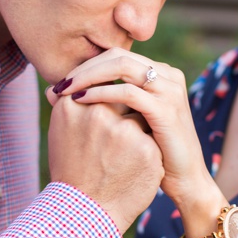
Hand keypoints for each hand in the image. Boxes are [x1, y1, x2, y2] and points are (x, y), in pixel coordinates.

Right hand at [46, 91, 163, 233]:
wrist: (87, 212)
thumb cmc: (72, 169)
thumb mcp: (60, 135)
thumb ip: (64, 105)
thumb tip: (59, 86)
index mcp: (72, 106)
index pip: (100, 86)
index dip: (103, 105)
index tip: (97, 126)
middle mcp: (98, 113)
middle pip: (122, 97)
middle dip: (121, 115)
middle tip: (107, 145)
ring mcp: (124, 130)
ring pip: (140, 114)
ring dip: (136, 129)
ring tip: (119, 156)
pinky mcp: (147, 147)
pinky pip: (152, 134)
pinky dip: (146, 147)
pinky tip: (132, 166)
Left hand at [47, 49, 225, 223]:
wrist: (185, 181)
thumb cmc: (150, 154)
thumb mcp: (125, 122)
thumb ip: (101, 102)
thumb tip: (52, 92)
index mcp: (160, 74)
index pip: (116, 57)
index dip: (86, 66)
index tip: (61, 83)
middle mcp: (168, 75)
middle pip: (117, 56)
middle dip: (84, 67)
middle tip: (59, 84)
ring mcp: (170, 90)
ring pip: (122, 65)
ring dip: (88, 75)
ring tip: (65, 89)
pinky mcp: (167, 109)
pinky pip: (128, 91)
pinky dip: (100, 93)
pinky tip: (80, 101)